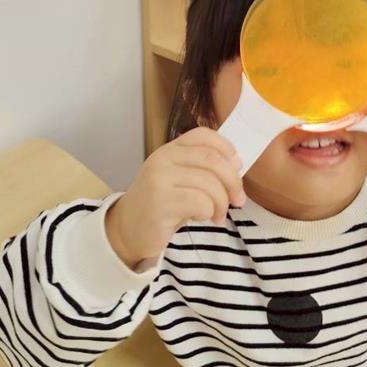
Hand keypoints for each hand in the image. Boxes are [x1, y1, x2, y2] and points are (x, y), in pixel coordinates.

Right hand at [105, 128, 244, 267]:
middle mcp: (162, 159)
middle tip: (237, 199)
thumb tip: (236, 165)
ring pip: (210, 184)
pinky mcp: (161, 203)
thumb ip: (201, 168)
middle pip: (212, 159)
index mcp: (169, 150)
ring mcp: (159, 180)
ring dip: (221, 202)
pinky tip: (201, 218)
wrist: (128, 231)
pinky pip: (201, 203)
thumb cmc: (161, 205)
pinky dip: (208, 212)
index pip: (203, 135)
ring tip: (216, 214)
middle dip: (233, 181)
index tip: (238, 165)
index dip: (226, 147)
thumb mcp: (179, 179)